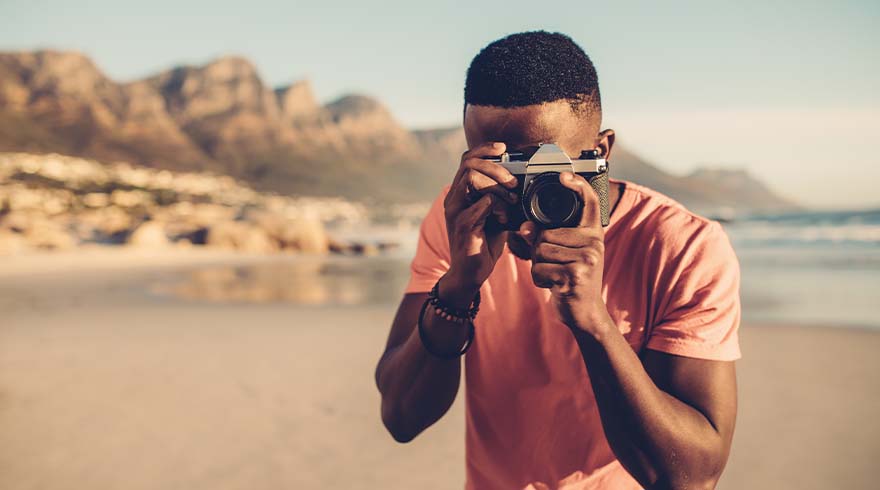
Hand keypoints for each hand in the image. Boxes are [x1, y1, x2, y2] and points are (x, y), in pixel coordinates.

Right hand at [441, 142, 517, 306]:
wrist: (470, 273)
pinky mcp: (462, 226)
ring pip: (471, 178)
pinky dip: (497, 206)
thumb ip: (503, 198)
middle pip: (468, 163)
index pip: (467, 159)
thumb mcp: (496, 215)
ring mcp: (456, 211)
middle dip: (495, 167)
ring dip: (495, 184)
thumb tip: (523, 184)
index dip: (484, 149)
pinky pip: (481, 204)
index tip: (503, 148)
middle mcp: (454, 198)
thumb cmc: (483, 243)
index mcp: (460, 193)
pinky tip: (505, 218)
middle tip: (512, 182)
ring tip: (510, 200)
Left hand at [518, 172, 612, 338]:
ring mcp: (586, 260)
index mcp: (593, 233)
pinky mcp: (575, 276)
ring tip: (555, 274)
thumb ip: (545, 238)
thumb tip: (524, 228)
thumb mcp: (564, 254)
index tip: (563, 176)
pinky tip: (554, 285)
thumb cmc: (571, 279)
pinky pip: (540, 269)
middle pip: (546, 233)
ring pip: (540, 251)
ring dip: (538, 266)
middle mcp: (594, 243)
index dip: (577, 185)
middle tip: (554, 265)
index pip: (590, 202)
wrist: (586, 313)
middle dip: (539, 251)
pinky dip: (539, 279)